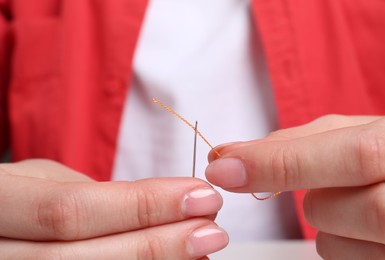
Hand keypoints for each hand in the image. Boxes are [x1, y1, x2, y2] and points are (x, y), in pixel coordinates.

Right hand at [0, 159, 226, 258]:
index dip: (142, 205)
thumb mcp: (45, 181)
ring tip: (200, 250)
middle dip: (158, 244)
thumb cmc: (20, 195)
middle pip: (85, 258)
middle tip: (211, 229)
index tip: (198, 195)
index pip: (71, 210)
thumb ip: (94, 197)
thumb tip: (162, 209)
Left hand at [205, 115, 384, 258]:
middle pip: (334, 207)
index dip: (278, 161)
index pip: (351, 155)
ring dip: (325, 222)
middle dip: (309, 195)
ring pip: (330, 242)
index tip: (223, 164)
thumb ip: (303, 141)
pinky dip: (339, 244)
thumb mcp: (364, 132)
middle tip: (321, 183)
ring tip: (355, 203)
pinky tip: (364, 229)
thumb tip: (237, 153)